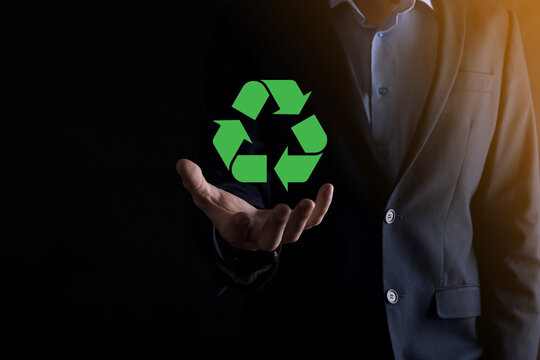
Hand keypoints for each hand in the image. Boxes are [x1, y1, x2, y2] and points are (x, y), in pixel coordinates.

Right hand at [176, 159, 333, 251]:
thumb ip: (195, 183)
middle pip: (271, 239)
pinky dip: (321, 208)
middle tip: (286, 208)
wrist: (243, 225)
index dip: (237, 226)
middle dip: (279, 225)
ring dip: (303, 219)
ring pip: (294, 234)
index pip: (236, 233)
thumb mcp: (207, 198)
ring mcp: (279, 232)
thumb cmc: (224, 211)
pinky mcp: (294, 224)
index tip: (238, 217)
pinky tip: (328, 188)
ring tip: (308, 200)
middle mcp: (259, 237)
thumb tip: (181, 163)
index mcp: (236, 232)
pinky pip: (312, 221)